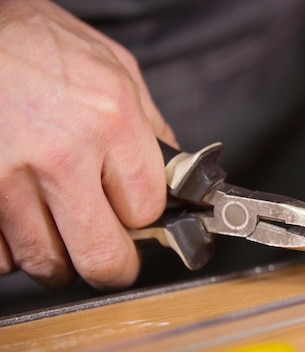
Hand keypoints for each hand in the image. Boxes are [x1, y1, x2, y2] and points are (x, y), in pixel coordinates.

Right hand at [0, 0, 176, 288]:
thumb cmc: (38, 43)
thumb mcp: (115, 68)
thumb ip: (148, 127)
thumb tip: (172, 176)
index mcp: (111, 118)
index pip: (147, 210)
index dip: (145, 219)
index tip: (137, 216)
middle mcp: (62, 152)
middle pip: (102, 256)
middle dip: (113, 266)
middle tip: (112, 258)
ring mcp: (7, 176)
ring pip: (47, 262)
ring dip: (60, 258)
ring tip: (62, 231)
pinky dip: (13, 249)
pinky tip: (22, 220)